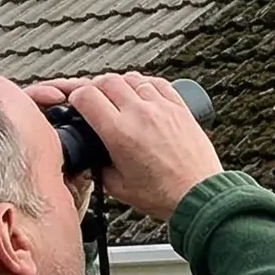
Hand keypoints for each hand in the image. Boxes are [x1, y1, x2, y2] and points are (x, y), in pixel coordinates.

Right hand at [24, 73, 221, 222]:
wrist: (199, 196)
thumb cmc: (164, 195)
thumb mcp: (118, 187)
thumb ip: (100, 168)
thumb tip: (93, 158)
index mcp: (119, 133)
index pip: (86, 96)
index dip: (75, 97)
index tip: (77, 104)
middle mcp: (140, 114)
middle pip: (107, 80)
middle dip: (95, 87)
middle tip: (94, 99)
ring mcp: (162, 108)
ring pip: (132, 78)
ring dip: (120, 85)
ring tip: (117, 98)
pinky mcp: (180, 108)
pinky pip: (158, 83)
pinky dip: (145, 84)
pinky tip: (142, 93)